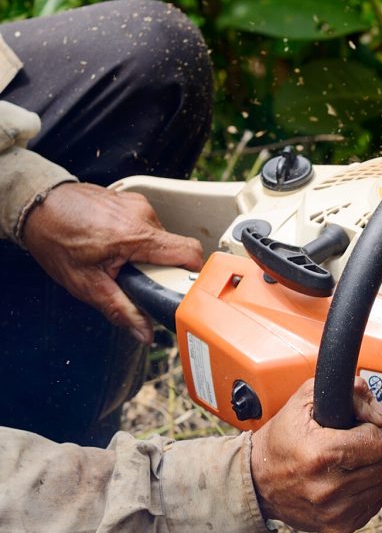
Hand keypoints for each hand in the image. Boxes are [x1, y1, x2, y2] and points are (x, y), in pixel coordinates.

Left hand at [20, 182, 203, 344]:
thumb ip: (120, 309)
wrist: (35, 205)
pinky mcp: (132, 200)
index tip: (186, 288)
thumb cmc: (55, 239)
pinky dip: (139, 239)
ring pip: (162, 238)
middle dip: (161, 268)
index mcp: (135, 235)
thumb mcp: (86, 283)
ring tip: (121, 258)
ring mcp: (138, 204)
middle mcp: (142, 215)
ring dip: (149, 253)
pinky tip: (116, 244)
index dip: (194, 274)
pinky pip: (149, 225)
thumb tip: (144, 332)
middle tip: (137, 277)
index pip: (189, 253)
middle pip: (175, 249)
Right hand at [250, 379, 381, 532]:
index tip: (352, 432)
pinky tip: (345, 484)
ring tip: (347, 465)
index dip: (367, 432)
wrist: (256, 482)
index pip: (376, 443)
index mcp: (320, 454)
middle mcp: (327, 488)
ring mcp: (333, 512)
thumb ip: (350, 394)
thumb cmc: (282, 440)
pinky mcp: (337, 528)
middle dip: (372, 452)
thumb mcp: (305, 402)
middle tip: (351, 448)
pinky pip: (374, 505)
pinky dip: (365, 493)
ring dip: (371, 472)